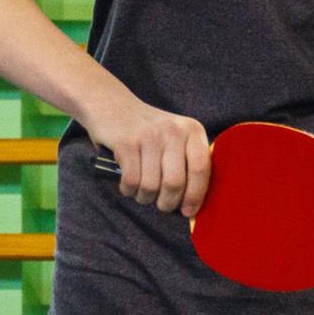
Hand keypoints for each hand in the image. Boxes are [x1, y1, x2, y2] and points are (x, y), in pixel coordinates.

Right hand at [85, 96, 210, 217]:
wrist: (112, 104)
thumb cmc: (148, 131)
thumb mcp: (175, 137)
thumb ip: (188, 162)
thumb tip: (193, 203)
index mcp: (192, 130)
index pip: (201, 169)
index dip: (196, 195)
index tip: (188, 211)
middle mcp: (173, 130)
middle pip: (175, 183)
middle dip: (167, 202)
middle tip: (162, 204)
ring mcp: (149, 135)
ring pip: (151, 186)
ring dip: (145, 197)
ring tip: (142, 192)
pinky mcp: (126, 142)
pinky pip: (132, 181)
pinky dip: (129, 190)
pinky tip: (129, 185)